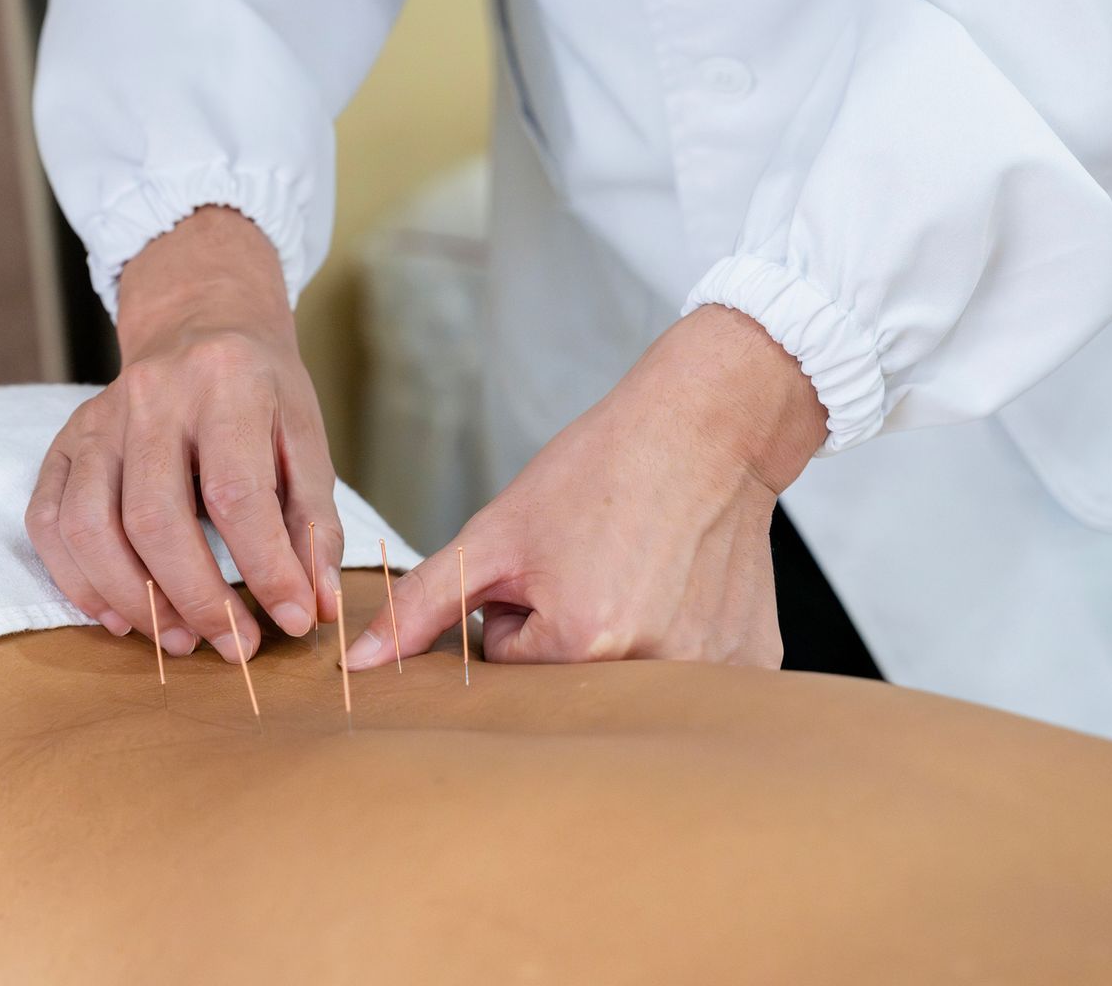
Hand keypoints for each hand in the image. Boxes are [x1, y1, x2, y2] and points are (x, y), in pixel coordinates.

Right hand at [26, 207, 342, 662]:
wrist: (198, 324)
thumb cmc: (259, 391)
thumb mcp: (305, 437)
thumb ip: (313, 521)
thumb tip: (317, 605)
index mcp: (225, 384)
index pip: (236, 493)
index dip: (266, 568)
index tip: (293, 619)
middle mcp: (150, 397)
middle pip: (155, 517)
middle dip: (197, 597)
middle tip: (234, 647)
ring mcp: (97, 420)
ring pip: (89, 526)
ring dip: (132, 599)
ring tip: (180, 639)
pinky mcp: (63, 443)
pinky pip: (48, 522)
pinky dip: (76, 581)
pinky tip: (118, 615)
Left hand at [346, 306, 827, 670]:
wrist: (707, 428)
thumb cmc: (598, 471)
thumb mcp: (496, 533)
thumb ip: (421, 603)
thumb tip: (356, 666)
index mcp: (581, 642)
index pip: (506, 665)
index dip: (514, 610)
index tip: (548, 565)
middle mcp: (651, 670)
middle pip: (566, 684)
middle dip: (562, 636)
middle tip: (592, 566)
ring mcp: (713, 673)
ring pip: (624, 682)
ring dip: (618, 639)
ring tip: (638, 571)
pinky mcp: (755, 665)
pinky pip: (687, 679)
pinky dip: (676, 640)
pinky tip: (683, 587)